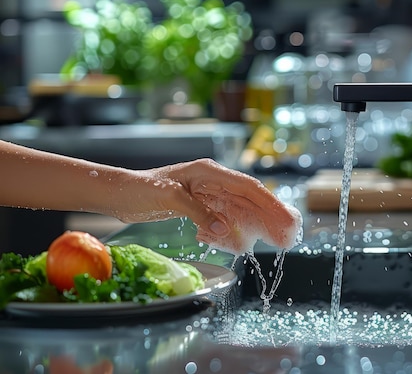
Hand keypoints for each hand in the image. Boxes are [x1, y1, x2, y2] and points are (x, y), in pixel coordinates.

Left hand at [110, 159, 301, 254]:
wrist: (119, 193)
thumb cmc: (140, 189)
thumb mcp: (169, 198)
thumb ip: (199, 212)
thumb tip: (223, 230)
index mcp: (209, 172)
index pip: (247, 187)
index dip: (268, 202)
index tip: (284, 217)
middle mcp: (213, 181)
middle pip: (249, 198)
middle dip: (270, 215)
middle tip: (289, 233)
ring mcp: (208, 194)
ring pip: (241, 209)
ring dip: (258, 224)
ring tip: (276, 239)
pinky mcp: (201, 206)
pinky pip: (226, 218)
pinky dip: (236, 230)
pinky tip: (244, 242)